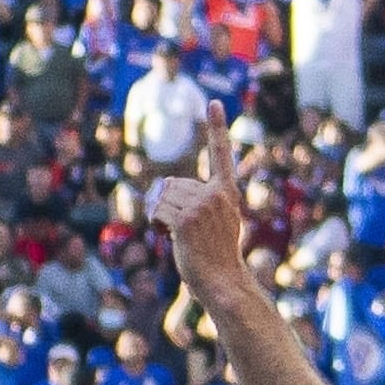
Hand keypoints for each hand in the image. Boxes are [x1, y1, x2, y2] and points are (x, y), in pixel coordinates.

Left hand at [147, 121, 249, 299]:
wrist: (222, 281)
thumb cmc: (216, 257)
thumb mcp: (218, 223)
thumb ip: (202, 203)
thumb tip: (162, 196)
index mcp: (227, 193)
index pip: (221, 155)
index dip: (217, 128)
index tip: (215, 103)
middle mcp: (216, 195)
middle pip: (174, 184)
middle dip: (170, 205)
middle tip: (186, 231)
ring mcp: (202, 206)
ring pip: (163, 197)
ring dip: (162, 216)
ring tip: (181, 236)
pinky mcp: (186, 219)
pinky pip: (158, 211)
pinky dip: (157, 224)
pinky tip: (171, 237)